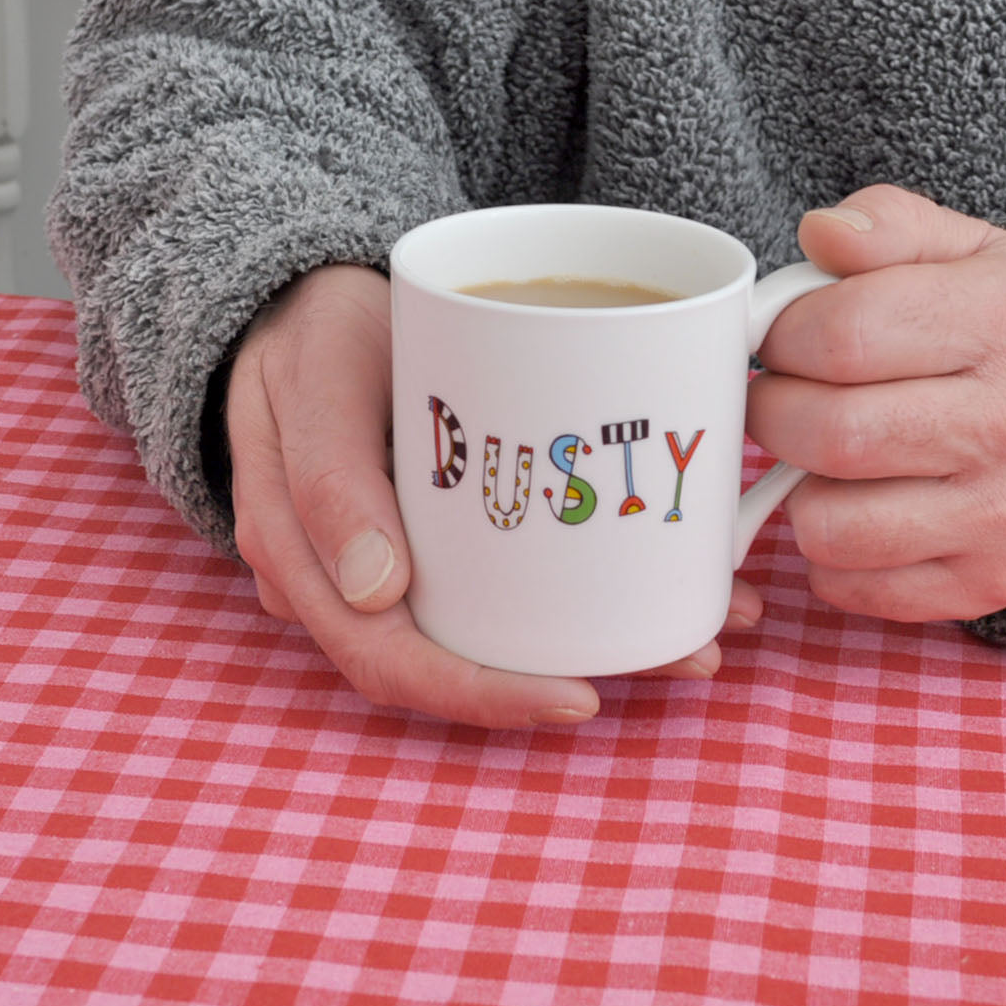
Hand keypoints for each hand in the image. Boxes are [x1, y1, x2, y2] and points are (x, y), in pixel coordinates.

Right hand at [226, 264, 760, 726]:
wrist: (311, 310)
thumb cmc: (312, 337)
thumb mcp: (317, 380)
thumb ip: (330, 476)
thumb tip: (375, 591)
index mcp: (305, 564)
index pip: (392, 661)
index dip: (484, 695)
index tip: (581, 694)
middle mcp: (348, 585)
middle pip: (458, 662)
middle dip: (571, 675)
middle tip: (685, 656)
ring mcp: (395, 564)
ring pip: (489, 632)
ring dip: (594, 640)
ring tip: (699, 630)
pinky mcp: (438, 537)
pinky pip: (501, 582)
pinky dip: (580, 591)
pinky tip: (655, 578)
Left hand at [746, 184, 1005, 622]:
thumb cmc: (1001, 331)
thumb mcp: (963, 254)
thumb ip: (886, 228)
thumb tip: (820, 232)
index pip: (842, 334)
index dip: (780, 338)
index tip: (776, 339)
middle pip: (829, 434)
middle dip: (772, 415)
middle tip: (779, 398)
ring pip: (828, 524)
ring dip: (795, 492)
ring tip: (820, 457)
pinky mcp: (988, 581)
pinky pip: (851, 585)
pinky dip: (828, 552)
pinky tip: (856, 506)